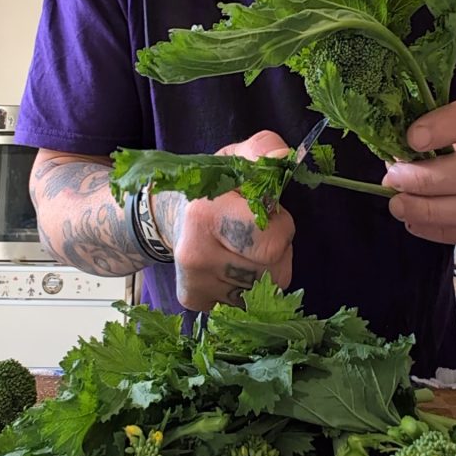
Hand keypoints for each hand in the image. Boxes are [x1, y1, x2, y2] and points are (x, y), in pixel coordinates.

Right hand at [170, 130, 294, 310]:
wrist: (171, 216)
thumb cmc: (213, 188)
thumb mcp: (235, 158)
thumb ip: (264, 151)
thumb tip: (284, 157)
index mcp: (205, 215)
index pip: (273, 241)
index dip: (279, 226)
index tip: (264, 212)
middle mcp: (196, 256)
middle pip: (273, 271)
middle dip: (277, 251)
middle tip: (258, 233)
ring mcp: (195, 284)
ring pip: (265, 290)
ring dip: (266, 269)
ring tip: (246, 248)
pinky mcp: (195, 301)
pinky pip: (248, 304)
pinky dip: (249, 287)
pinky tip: (232, 266)